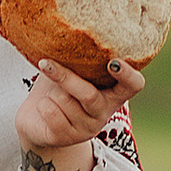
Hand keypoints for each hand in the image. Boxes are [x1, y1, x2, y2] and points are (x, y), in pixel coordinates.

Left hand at [14, 54, 143, 170]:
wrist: (36, 118)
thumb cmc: (57, 86)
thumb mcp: (71, 69)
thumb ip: (78, 57)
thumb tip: (70, 32)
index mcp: (113, 92)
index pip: (134, 85)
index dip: (128, 75)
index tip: (113, 62)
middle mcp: (104, 111)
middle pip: (89, 95)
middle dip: (65, 78)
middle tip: (45, 63)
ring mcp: (87, 128)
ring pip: (66, 103)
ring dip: (51, 92)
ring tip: (50, 92)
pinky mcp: (67, 138)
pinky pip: (52, 115)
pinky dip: (42, 105)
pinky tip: (44, 106)